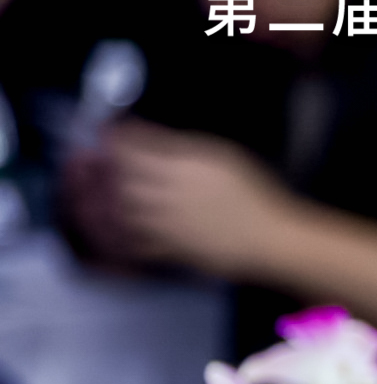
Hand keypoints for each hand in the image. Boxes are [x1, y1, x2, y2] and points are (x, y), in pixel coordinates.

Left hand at [66, 120, 304, 283]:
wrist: (272, 239)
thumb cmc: (256, 196)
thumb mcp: (224, 156)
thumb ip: (182, 145)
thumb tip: (147, 135)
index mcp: (185, 168)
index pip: (135, 148)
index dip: (115, 139)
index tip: (107, 133)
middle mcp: (171, 195)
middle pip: (122, 177)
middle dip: (106, 167)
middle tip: (96, 161)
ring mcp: (170, 224)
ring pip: (123, 209)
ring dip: (107, 199)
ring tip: (103, 191)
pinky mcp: (173, 249)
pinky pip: (136, 243)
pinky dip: (120, 234)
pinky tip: (117, 225)